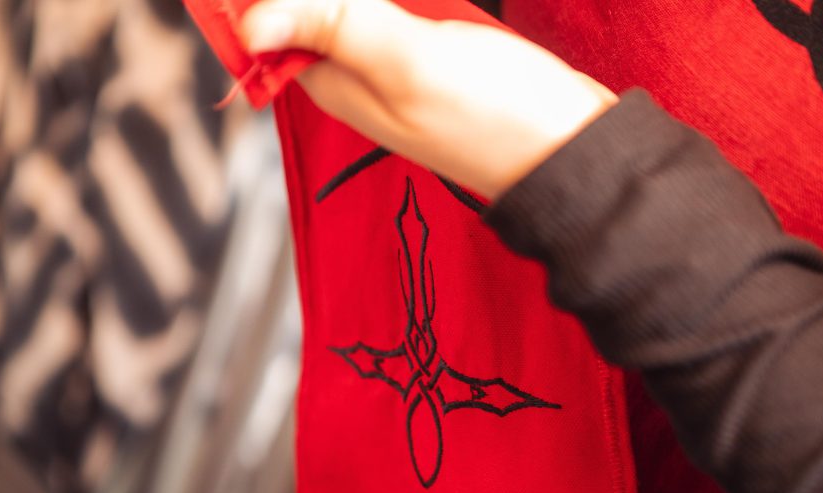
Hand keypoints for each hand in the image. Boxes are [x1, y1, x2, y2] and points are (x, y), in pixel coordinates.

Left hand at [241, 0, 616, 200]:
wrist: (574, 148)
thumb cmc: (498, 116)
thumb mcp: (408, 62)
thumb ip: (335, 28)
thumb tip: (248, 24)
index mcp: (339, 83)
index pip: (273, 23)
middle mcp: (362, 77)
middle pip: (316, 11)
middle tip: (386, 2)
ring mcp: (400, 67)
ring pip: (359, 10)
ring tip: (415, 2)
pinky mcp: (437, 58)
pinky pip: (401, 14)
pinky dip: (406, 0)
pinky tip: (430, 0)